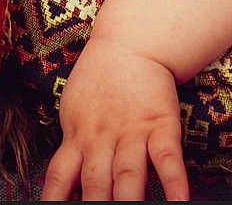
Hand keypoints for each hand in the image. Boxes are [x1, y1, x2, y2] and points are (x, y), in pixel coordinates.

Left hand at [40, 35, 188, 200]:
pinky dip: (173, 183)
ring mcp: (132, 133)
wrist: (129, 42)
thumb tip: (62, 190)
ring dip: (127, 203)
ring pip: (127, 177)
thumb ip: (72, 150)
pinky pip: (167, 158)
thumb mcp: (74, 112)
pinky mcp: (161, 125)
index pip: (58, 177)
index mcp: (77, 137)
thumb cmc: (98, 81)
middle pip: (94, 185)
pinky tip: (178, 202)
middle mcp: (101, 140)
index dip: (53, 202)